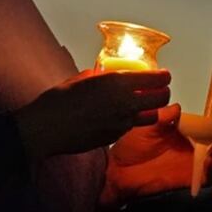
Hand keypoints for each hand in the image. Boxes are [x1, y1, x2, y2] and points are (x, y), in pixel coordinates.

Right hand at [14, 69, 170, 158]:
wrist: (47, 128)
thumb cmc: (59, 100)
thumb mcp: (81, 79)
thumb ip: (99, 76)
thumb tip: (105, 74)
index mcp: (117, 83)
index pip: (156, 79)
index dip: (163, 76)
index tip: (163, 74)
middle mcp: (125, 104)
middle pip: (161, 98)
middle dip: (163, 92)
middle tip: (159, 88)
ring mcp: (122, 123)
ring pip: (151, 116)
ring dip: (150, 109)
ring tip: (141, 103)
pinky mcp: (114, 137)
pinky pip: (131, 127)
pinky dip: (131, 120)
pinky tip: (118, 115)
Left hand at [98, 107, 211, 209]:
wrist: (118, 168)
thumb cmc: (133, 146)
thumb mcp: (149, 123)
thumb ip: (165, 116)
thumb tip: (177, 107)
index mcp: (193, 134)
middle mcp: (197, 150)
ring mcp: (194, 165)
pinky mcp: (188, 179)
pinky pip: (207, 178)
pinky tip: (211, 161)